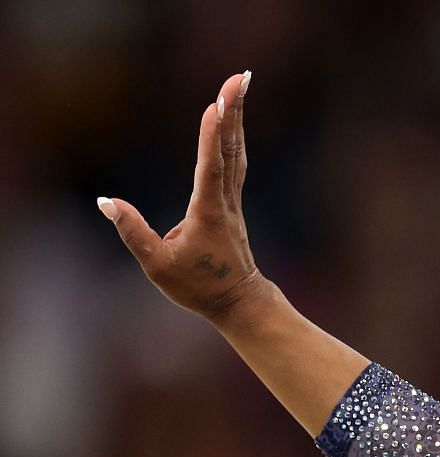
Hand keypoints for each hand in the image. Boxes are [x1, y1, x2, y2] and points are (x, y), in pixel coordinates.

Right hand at [98, 72, 266, 321]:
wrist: (239, 302)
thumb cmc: (198, 287)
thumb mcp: (157, 266)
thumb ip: (133, 232)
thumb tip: (105, 201)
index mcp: (208, 214)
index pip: (210, 169)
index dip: (213, 138)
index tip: (216, 106)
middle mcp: (224, 202)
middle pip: (230, 151)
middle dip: (234, 112)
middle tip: (240, 77)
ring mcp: (231, 201)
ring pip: (236, 153)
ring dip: (236, 118)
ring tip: (239, 84)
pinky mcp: (231, 203)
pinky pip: (234, 163)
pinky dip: (233, 137)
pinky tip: (233, 119)